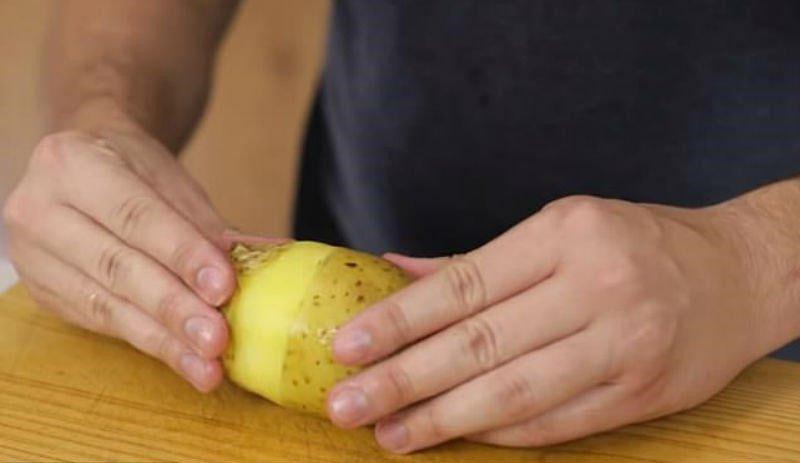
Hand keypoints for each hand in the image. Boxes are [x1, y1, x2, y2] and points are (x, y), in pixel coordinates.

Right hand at [3, 115, 238, 391]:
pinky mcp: (45, 292)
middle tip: (217, 338)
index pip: (136, 216)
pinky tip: (183, 358)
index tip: (223, 287)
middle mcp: (41, 209)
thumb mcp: (168, 177)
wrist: (81, 164)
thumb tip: (265, 258)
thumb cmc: (131, 168)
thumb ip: (205, 223)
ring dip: (164, 340)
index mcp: (74, 163)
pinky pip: (102, 322)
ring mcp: (36, 255)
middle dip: (174, 307)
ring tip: (206, 364)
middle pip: (117, 267)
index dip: (182, 255)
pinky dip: (148, 341)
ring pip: (107, 305)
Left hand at [327, 196, 775, 451]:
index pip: (464, 284)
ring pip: (515, 391)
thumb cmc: (636, 243)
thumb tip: (395, 273)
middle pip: (480, 343)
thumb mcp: (562, 229)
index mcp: (566, 233)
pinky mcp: (643, 392)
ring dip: (443, 419)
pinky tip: (456, 437)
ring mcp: (625, 343)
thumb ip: (478, 262)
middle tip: (347, 405)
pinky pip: (556, 422)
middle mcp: (597, 286)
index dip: (399, 320)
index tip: (347, 347)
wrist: (741, 272)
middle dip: (404, 379)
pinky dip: (500, 433)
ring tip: (389, 434)